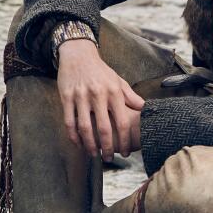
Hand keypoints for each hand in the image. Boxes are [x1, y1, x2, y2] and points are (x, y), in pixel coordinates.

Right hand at [56, 39, 144, 158]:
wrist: (78, 54)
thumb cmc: (101, 70)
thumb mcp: (118, 80)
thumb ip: (130, 96)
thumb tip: (145, 109)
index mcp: (114, 92)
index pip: (122, 122)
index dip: (124, 140)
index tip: (126, 153)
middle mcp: (98, 94)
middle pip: (104, 128)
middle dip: (107, 148)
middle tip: (110, 159)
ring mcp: (81, 96)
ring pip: (85, 128)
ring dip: (90, 145)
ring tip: (94, 155)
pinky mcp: (66, 97)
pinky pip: (69, 121)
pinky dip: (73, 136)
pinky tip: (78, 144)